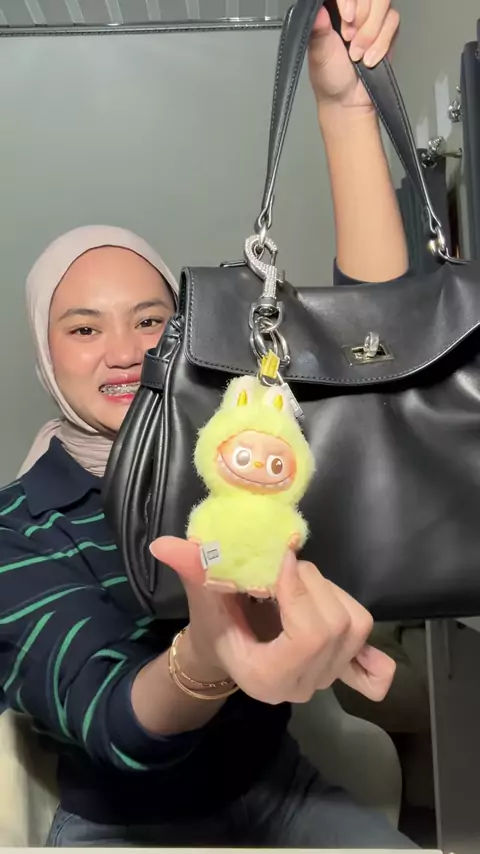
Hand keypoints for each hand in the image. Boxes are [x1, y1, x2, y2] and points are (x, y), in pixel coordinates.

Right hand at [150, 537, 395, 704]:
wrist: (223, 654)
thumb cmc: (212, 627)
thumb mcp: (202, 599)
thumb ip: (193, 571)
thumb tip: (163, 544)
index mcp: (267, 678)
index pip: (308, 637)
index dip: (300, 592)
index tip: (280, 559)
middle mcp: (303, 686)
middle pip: (336, 625)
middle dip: (312, 583)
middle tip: (284, 566)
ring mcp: (327, 681)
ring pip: (355, 625)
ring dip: (331, 592)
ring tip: (299, 584)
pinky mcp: (342, 672)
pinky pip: (374, 663)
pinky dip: (367, 640)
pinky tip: (341, 614)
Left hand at [308, 0, 399, 110]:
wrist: (349, 101)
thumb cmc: (330, 77)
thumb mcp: (319, 53)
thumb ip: (318, 29)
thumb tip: (318, 9)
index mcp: (333, 8)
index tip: (346, 18)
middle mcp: (354, 7)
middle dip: (361, 18)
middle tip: (348, 40)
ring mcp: (372, 16)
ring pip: (383, 4)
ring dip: (371, 32)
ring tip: (357, 54)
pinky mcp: (387, 28)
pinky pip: (393, 21)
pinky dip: (381, 43)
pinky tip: (369, 59)